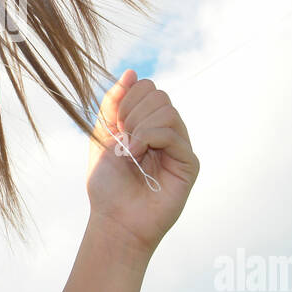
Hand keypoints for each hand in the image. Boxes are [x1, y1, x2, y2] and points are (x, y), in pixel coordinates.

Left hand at [85, 69, 198, 256]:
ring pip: (167, 111)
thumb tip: (131, 72)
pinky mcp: (189, 164)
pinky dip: (149, 137)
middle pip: (159, 94)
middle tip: (121, 138)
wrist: (114, 220)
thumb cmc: (108, 184)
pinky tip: (136, 154)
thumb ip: (114, 104)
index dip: (128, 98)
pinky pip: (173, 133)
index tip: (114, 123)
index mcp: (147, 123)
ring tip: (128, 151)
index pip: (148, 87)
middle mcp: (167, 132)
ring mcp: (179, 147)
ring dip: (139, 126)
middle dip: (132, 111)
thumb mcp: (103, 135)